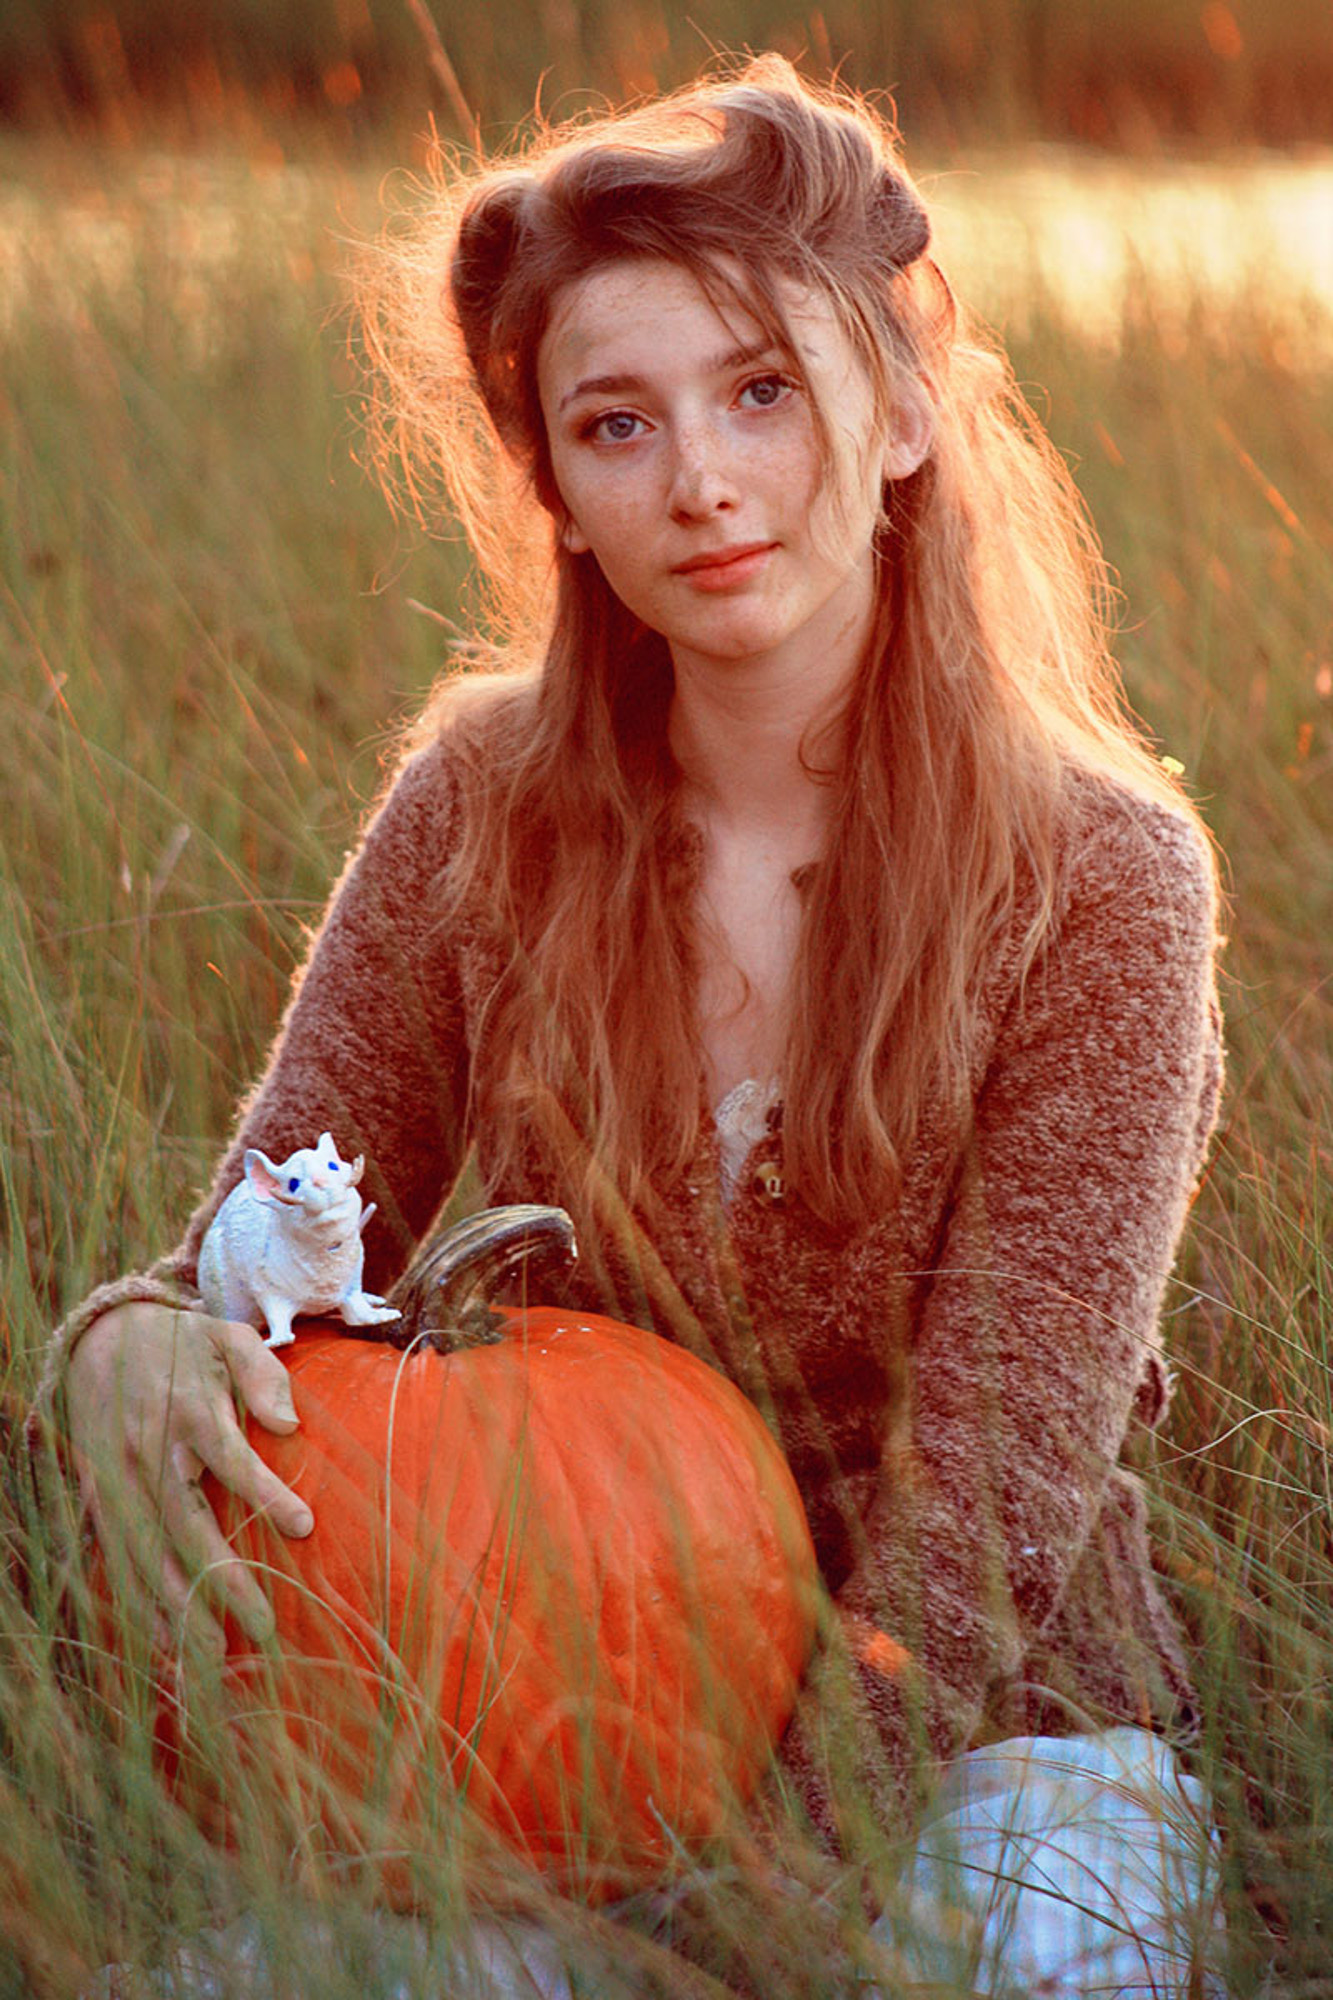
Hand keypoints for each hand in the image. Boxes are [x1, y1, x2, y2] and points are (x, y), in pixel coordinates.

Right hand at [65, 1303, 313, 1652]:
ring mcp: (121, 1480)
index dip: (265, 1494)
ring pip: (148, 1554)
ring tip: (212, 1657)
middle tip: (263, 1625)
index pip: (231, 1459)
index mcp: (189, 1410)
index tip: (304, 1528)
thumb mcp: (229, 1338)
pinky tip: (165, 1643)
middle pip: (186, 1525)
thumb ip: (263, 1374)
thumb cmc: (184, 1344)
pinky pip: (121, 1559)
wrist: (102, 1340)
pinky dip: (141, 1602)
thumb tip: (288, 1422)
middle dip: (222, 1580)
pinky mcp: (103, 1498)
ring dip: (179, 1608)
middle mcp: (150, 1451)